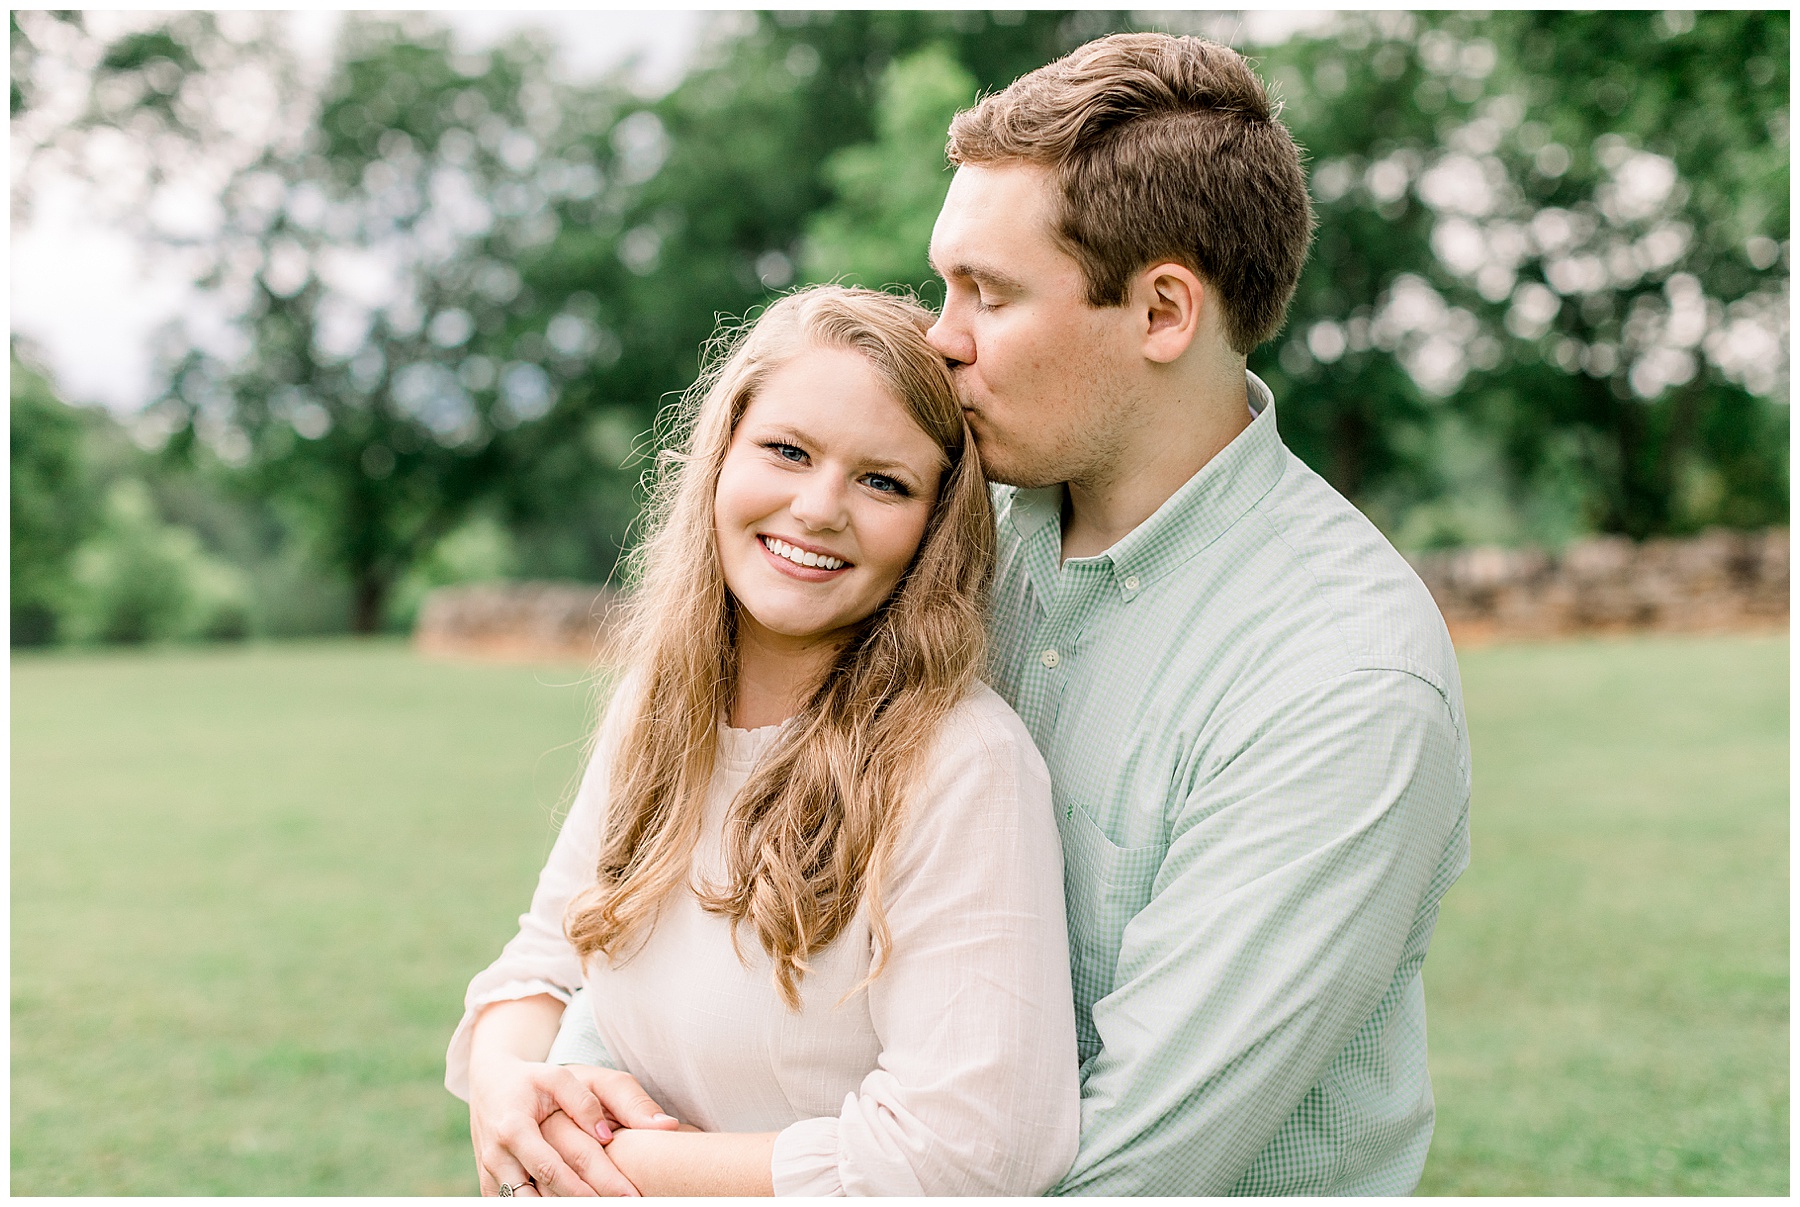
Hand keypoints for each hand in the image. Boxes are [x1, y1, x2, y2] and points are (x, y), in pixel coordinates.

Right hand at [469, 1056, 678, 1196]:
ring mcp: (491, 1174)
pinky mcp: (490, 1185)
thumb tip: (610, 1134)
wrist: (490, 1084)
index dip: (594, 1185)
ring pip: (526, 1206)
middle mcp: (499, 1156)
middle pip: (543, 1196)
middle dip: (582, 1205)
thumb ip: (588, 1102)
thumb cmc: (534, 1080)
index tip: (628, 1195)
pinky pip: (515, 1206)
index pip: (556, 1168)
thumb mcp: (562, 1077)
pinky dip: (542, 1206)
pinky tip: (571, 1204)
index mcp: (516, 1128)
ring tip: (600, 1206)